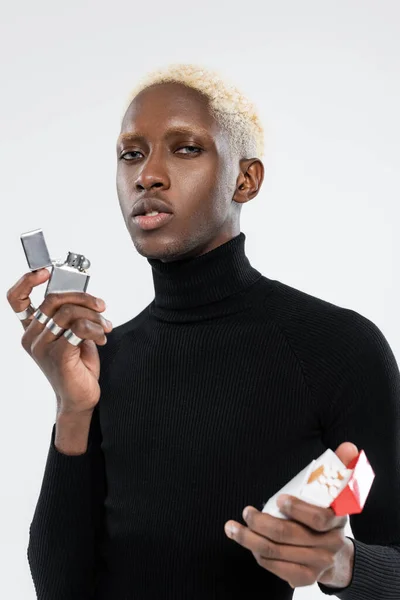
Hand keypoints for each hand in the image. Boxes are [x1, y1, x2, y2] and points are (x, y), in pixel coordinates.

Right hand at [7, 268, 112, 414]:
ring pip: (69, 312)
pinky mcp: (57, 355)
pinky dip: (95, 329)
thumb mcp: (71, 335)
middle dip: (84, 299)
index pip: (16, 299)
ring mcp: (42, 347)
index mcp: (32, 329)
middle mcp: (32, 337)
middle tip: (101, 306)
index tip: (46, 272)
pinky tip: (101, 338)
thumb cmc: (77, 366)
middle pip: (54, 299)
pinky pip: (78, 329)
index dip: (27, 281)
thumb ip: (70, 315)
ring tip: (104, 327)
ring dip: (94, 316)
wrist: (80, 398)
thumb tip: (83, 296)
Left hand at [224, 442, 357, 588]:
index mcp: (338, 519)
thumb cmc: (327, 514)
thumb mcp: (336, 491)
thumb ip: (342, 467)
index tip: (279, 499)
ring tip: (233, 527)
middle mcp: (330, 544)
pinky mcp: (304, 577)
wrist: (336, 556)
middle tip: (246, 511)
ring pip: (276, 552)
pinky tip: (246, 542)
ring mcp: (317, 564)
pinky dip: (257, 554)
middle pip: (289, 535)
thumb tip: (349, 446)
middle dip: (261, 522)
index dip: (297, 508)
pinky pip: (275, 567)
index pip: (319, 517)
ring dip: (249, 539)